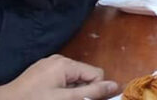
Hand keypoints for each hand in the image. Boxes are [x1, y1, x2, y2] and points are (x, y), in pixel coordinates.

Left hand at [0, 54, 116, 99]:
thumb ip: (91, 92)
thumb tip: (115, 86)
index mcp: (66, 63)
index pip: (95, 73)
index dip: (94, 90)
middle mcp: (59, 59)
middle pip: (84, 75)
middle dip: (81, 91)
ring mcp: (48, 64)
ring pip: (72, 79)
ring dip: (70, 92)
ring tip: (55, 99)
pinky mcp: (41, 71)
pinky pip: (60, 79)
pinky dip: (60, 89)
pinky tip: (48, 97)